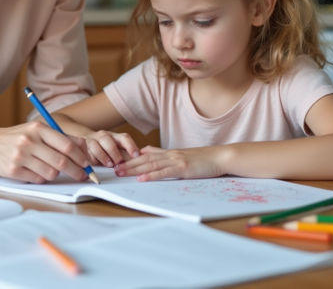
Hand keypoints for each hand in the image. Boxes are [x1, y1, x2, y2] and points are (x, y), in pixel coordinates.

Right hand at [0, 122, 91, 183]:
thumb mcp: (37, 130)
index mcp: (38, 128)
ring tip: (50, 168)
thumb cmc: (18, 137)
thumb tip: (84, 148)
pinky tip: (36, 170)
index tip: (87, 164)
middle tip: (82, 175)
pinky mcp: (13, 170)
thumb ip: (59, 137)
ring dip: (55, 174)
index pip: (67, 145)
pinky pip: (38, 179)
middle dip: (76, 170)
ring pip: (51, 172)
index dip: (81, 157)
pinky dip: (42, 178)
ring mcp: (20, 156)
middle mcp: (29, 141)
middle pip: (61, 161)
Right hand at [82, 130, 140, 167]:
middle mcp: (103, 136)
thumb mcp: (118, 149)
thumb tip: (140, 162)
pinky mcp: (84, 147)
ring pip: (95, 145)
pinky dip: (92, 159)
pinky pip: (87, 153)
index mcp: (115, 136)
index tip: (136, 156)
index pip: (124, 138)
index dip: (130, 146)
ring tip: (109, 164)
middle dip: (114, 152)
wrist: (88, 140)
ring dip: (103, 156)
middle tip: (120, 163)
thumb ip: (127, 155)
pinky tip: (97, 164)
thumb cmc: (107, 148)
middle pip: (107, 140)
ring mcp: (92, 140)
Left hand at [113, 145, 227, 181]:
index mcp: (169, 153)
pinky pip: (164, 172)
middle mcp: (170, 154)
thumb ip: (167, 157)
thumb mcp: (183, 156)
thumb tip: (151, 156)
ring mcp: (176, 160)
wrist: (220, 157)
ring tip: (121, 173)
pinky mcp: (183, 168)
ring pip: (150, 164)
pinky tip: (142, 179)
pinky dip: (152, 175)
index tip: (117, 162)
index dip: (130, 158)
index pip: (146, 154)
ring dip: (134, 169)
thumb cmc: (203, 160)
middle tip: (113, 169)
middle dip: (127, 164)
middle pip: (144, 159)